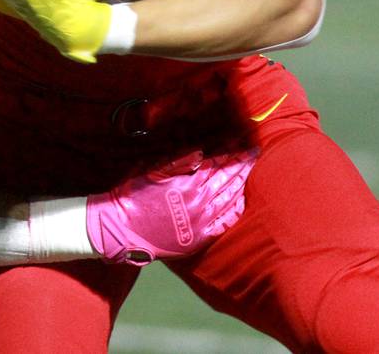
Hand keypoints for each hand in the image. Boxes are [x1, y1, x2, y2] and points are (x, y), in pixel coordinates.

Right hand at [86, 148, 255, 264]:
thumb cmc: (133, 196)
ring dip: (241, 183)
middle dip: (242, 164)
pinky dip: (234, 210)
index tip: (241, 141)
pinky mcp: (200, 237)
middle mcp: (199, 202)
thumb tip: (200, 152)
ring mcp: (202, 221)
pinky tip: (240, 201)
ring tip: (250, 171)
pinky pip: (224, 222)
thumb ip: (177, 162)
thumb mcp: (151, 171)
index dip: (230, 151)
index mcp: (187, 183)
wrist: (122, 228)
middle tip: (255, 152)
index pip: (216, 163)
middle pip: (228, 179)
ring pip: (229, 199)